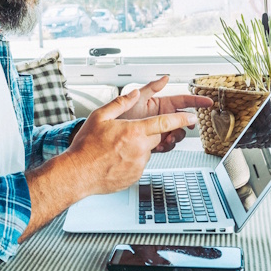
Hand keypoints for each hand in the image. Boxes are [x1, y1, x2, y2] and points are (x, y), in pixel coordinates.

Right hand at [65, 88, 197, 195]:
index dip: (181, 118)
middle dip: (147, 133)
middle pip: (156, 136)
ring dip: (138, 147)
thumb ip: (120, 103)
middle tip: (127, 133)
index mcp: (134, 132)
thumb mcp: (100, 116)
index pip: (165, 123)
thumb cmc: (86, 146)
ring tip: (116, 148)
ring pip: (148, 151)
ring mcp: (139, 165)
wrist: (78, 173)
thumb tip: (134, 94)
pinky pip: (140, 164)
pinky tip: (116, 159)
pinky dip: (132, 160)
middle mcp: (140, 149)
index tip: (191, 116)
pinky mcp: (135, 176)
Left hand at [116, 76, 213, 151]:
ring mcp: (159, 131)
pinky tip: (159, 145)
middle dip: (186, 124)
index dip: (196, 101)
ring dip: (175, 136)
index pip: (183, 101)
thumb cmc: (118, 116)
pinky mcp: (155, 143)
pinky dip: (166, 146)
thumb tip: (164, 78)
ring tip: (166, 138)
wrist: (109, 137)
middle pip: (183, 120)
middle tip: (185, 125)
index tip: (208, 102)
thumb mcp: (136, 98)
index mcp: (160, 105)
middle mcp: (162, 117)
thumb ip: (151, 88)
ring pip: (177, 134)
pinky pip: (168, 145)